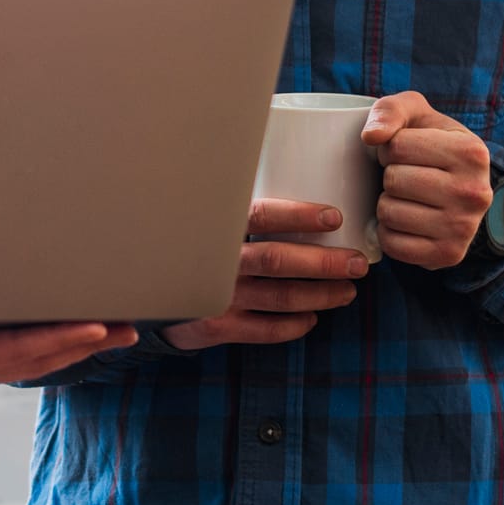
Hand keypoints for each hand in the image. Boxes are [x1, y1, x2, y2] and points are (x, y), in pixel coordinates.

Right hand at [0, 320, 137, 449]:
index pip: (13, 350)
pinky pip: (15, 352)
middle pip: (38, 356)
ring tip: (113, 330)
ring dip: (74, 344)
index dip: (54, 337)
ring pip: (32, 356)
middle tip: (131, 328)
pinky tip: (61, 334)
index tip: (95, 325)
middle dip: (85, 342)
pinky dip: (46, 342)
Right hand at [162, 199, 369, 349]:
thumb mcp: (203, 218)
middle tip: (357, 263)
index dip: (299, 216)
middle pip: (278, 260)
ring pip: (280, 298)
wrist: (146, 290)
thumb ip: (234, 204)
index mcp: (215, 227)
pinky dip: (293, 325)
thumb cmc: (188, 246)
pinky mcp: (215, 327)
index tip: (334, 218)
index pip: (261, 216)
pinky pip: (264, 330)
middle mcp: (215, 262)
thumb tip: (292, 174)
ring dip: (320, 295)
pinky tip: (312, 318)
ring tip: (346, 290)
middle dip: (324, 263)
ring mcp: (216, 297)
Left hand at [362, 91, 493, 268]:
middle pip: (394, 181)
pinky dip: (388, 233)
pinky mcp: (449, 255)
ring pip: (389, 213)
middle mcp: (474, 192)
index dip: (390, 148)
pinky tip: (406, 220)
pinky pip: (393, 244)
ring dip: (387, 203)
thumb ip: (390, 110)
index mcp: (472, 152)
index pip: (397, 146)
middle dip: (390, 175)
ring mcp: (464, 228)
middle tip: (407, 176)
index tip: (406, 152)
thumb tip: (370, 137)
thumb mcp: (415, 114)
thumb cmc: (429, 143)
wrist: (458, 187)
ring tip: (407, 197)